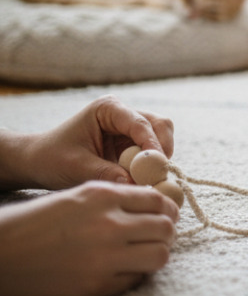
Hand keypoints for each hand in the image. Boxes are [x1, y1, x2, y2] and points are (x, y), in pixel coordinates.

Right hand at [0, 181, 178, 295]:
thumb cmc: (32, 224)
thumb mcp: (75, 197)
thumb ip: (114, 199)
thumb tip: (152, 206)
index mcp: (102, 197)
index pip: (158, 199)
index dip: (167, 208)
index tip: (165, 215)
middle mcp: (108, 224)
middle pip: (166, 226)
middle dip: (166, 231)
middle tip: (159, 236)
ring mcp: (105, 258)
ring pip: (160, 254)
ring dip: (157, 253)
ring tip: (144, 254)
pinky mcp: (97, 287)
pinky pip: (137, 279)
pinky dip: (137, 274)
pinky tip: (124, 270)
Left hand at [3, 96, 174, 190]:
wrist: (37, 162)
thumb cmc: (51, 159)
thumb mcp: (77, 167)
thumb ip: (107, 174)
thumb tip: (137, 185)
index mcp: (108, 109)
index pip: (140, 123)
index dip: (152, 144)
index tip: (157, 167)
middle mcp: (123, 114)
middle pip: (159, 125)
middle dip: (162, 149)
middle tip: (159, 174)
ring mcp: (129, 128)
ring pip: (161, 137)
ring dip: (159, 158)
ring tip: (149, 179)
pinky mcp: (131, 144)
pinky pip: (152, 152)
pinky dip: (152, 165)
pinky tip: (143, 179)